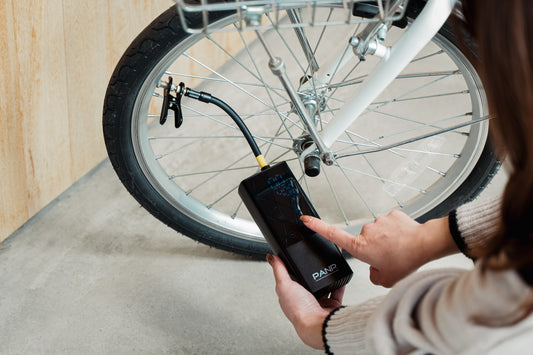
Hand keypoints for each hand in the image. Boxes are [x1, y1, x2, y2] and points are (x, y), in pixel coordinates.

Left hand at [267, 254, 343, 349]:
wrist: (318, 323)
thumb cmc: (299, 310)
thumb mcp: (284, 285)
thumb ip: (279, 270)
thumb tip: (271, 257)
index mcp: (290, 297)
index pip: (289, 282)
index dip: (291, 272)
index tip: (295, 261)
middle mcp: (304, 301)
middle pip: (307, 284)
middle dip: (310, 275)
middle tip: (313, 263)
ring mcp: (318, 304)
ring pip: (322, 287)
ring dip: (325, 279)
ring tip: (325, 269)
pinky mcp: (331, 305)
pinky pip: (336, 291)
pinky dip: (338, 284)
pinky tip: (338, 275)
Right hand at [301, 211, 457, 286]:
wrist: (424, 244)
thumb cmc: (405, 260)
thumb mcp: (385, 280)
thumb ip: (373, 276)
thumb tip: (374, 270)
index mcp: (359, 247)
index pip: (331, 234)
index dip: (316, 226)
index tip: (306, 219)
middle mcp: (366, 232)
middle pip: (364, 242)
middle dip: (374, 250)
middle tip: (389, 258)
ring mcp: (378, 222)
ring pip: (379, 235)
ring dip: (387, 242)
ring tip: (400, 250)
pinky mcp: (391, 215)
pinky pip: (390, 226)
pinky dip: (396, 233)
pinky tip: (404, 240)